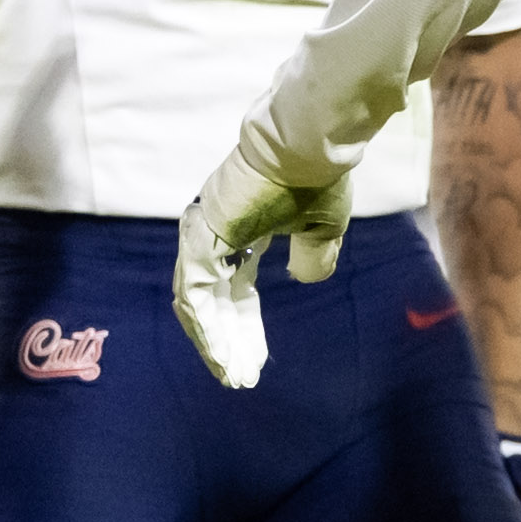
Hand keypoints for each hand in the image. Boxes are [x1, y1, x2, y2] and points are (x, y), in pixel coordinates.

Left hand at [176, 137, 350, 388]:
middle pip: (211, 300)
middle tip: (241, 377)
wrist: (307, 144)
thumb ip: (313, 256)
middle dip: (227, 341)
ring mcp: (202, 233)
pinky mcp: (202, 238)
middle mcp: (213, 233)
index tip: (254, 358)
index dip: (242, 323)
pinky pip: (197, 295)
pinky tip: (223, 355)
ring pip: (198, 303)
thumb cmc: (317, 178)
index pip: (231, 285)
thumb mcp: (323, 227)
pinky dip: (208, 328)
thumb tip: (303, 277)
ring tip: (234, 375)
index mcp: (238, 228)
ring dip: (216, 342)